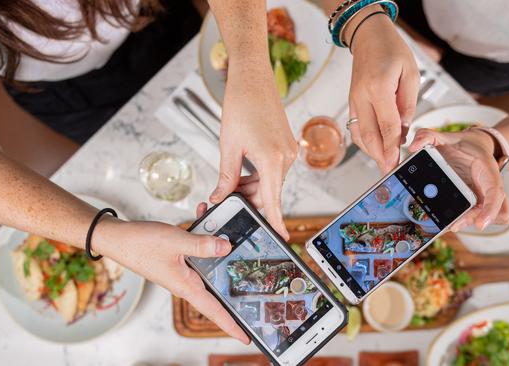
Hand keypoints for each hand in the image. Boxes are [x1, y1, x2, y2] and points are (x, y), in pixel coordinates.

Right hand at [94, 206, 249, 343]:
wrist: (117, 237)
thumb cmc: (141, 244)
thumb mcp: (176, 241)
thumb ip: (203, 244)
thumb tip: (227, 247)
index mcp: (186, 286)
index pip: (214, 311)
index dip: (231, 325)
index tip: (247, 337)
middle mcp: (186, 282)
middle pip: (217, 290)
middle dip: (235, 285)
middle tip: (255, 290)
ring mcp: (182, 271)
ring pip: (209, 264)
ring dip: (219, 247)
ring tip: (230, 229)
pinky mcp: (178, 260)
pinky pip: (198, 251)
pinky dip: (204, 236)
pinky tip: (206, 218)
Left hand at [210, 61, 296, 239]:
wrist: (253, 79)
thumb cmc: (241, 105)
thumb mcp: (228, 146)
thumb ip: (226, 176)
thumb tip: (220, 197)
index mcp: (273, 159)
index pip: (273, 199)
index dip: (276, 221)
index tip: (282, 237)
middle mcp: (286, 157)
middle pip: (270, 192)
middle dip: (249, 198)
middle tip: (225, 199)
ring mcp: (289, 151)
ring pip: (271, 182)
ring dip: (253, 186)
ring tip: (231, 180)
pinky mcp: (287, 146)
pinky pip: (274, 170)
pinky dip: (259, 175)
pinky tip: (244, 170)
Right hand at [348, 13, 419, 172]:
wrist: (368, 37)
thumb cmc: (391, 50)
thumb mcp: (410, 73)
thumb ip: (408, 104)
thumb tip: (404, 130)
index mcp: (378, 87)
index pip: (387, 125)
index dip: (392, 146)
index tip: (396, 161)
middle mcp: (361, 96)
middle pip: (369, 135)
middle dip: (380, 155)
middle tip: (389, 170)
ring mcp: (353, 101)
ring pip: (359, 135)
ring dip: (371, 151)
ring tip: (384, 163)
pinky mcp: (351, 103)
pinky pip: (355, 128)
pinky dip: (365, 142)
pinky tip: (375, 149)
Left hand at [408, 128, 508, 230]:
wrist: (471, 148)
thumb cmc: (464, 145)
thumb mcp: (448, 136)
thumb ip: (429, 136)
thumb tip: (413, 146)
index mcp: (488, 171)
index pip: (495, 192)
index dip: (490, 209)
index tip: (480, 224)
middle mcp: (487, 187)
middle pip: (486, 210)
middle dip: (471, 220)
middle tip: (454, 226)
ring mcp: (480, 196)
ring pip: (479, 216)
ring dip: (464, 222)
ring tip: (445, 226)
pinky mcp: (471, 202)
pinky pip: (470, 215)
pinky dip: (459, 220)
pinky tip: (442, 224)